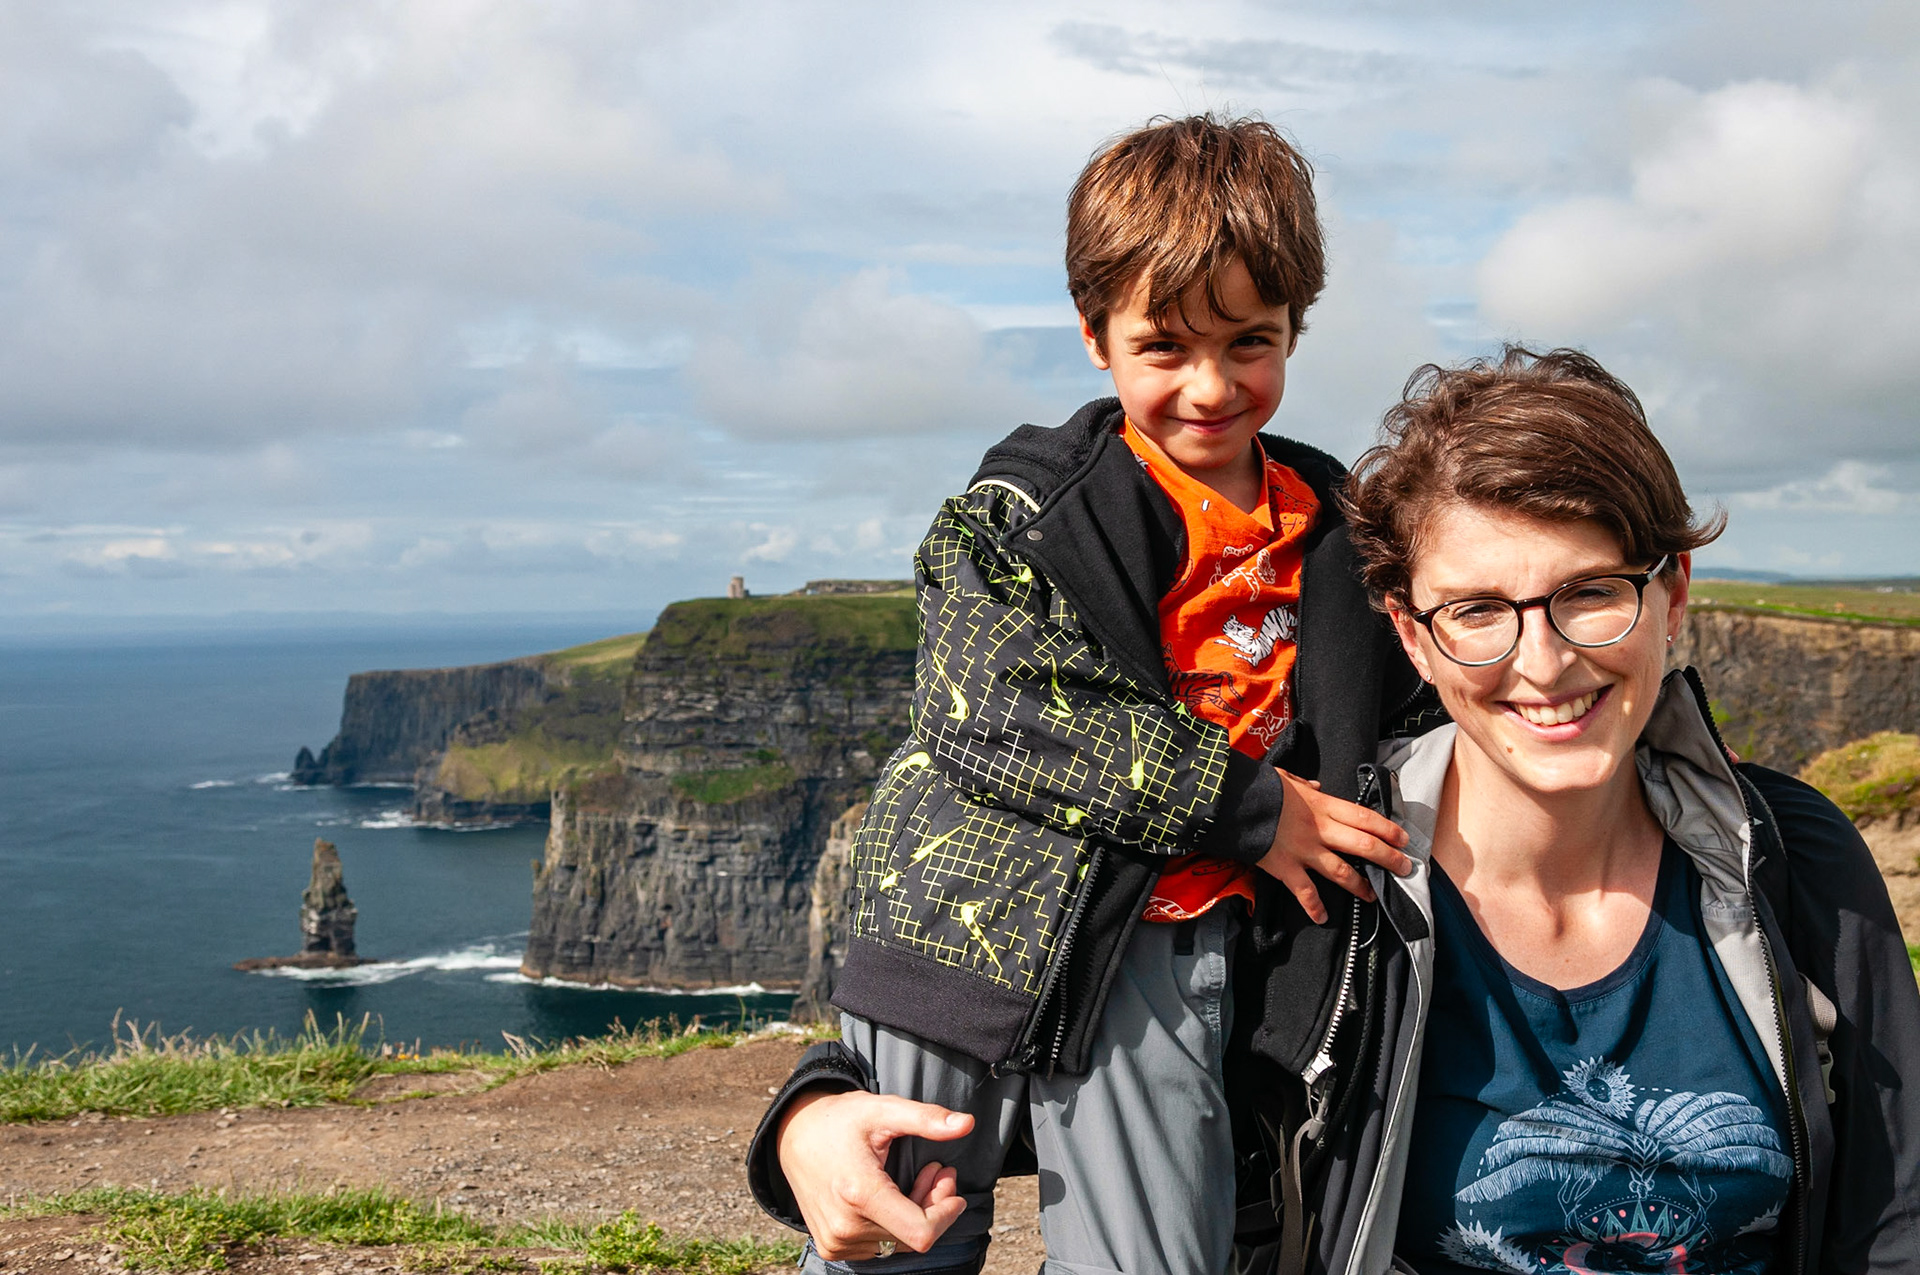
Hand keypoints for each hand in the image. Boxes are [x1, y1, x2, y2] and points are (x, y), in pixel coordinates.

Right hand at [776, 1088, 972, 1260]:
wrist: (794, 1136)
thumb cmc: (840, 1120)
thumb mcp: (883, 1110)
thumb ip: (925, 1118)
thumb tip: (967, 1123)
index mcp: (860, 1194)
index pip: (920, 1232)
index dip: (945, 1215)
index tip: (953, 1189)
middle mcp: (845, 1226)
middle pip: (912, 1235)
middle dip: (935, 1205)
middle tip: (939, 1170)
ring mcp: (836, 1241)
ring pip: (898, 1242)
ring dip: (917, 1213)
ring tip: (922, 1177)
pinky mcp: (831, 1247)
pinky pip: (879, 1245)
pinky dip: (895, 1223)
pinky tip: (898, 1195)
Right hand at [1257, 769, 1411, 923]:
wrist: (1232, 803)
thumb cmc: (1259, 788)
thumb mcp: (1284, 778)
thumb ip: (1303, 784)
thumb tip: (1316, 784)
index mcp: (1322, 805)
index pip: (1364, 817)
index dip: (1387, 829)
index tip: (1403, 838)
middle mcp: (1319, 829)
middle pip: (1363, 845)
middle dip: (1388, 858)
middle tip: (1404, 868)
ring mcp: (1304, 851)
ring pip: (1342, 871)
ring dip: (1361, 886)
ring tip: (1374, 895)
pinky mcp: (1286, 868)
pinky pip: (1305, 892)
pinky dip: (1315, 907)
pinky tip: (1323, 918)